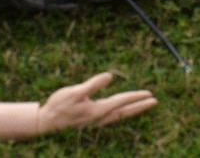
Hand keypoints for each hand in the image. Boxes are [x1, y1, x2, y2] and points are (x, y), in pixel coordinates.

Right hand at [37, 72, 158, 134]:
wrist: (45, 123)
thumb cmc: (58, 106)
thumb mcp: (75, 92)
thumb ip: (93, 84)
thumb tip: (110, 76)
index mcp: (97, 110)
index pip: (121, 102)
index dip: (135, 97)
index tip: (149, 93)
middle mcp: (100, 118)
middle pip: (125, 112)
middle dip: (140, 106)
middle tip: (154, 101)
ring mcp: (96, 122)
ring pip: (120, 116)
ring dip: (133, 111)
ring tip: (144, 106)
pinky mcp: (91, 122)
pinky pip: (112, 118)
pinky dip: (122, 114)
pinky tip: (123, 111)